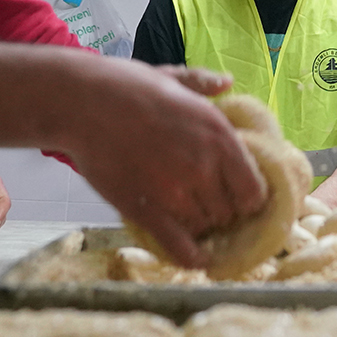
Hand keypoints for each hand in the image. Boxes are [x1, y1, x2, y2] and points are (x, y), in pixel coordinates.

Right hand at [56, 56, 267, 267]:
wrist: (82, 103)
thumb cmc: (127, 86)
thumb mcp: (173, 77)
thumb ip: (204, 83)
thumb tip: (227, 82)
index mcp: (219, 134)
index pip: (254, 189)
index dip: (247, 197)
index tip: (236, 195)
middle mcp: (205, 166)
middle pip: (229, 212)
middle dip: (222, 212)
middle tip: (208, 206)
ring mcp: (176, 191)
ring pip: (204, 228)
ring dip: (200, 227)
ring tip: (190, 218)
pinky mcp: (146, 210)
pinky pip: (179, 247)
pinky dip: (191, 258)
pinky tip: (197, 259)